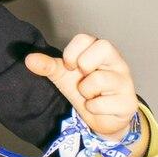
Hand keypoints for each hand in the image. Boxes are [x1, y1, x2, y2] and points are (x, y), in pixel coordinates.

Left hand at [26, 34, 142, 143]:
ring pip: (100, 79)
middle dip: (84, 64)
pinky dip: (93, 108)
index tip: (69, 66)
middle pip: (104, 46)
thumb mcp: (63, 76)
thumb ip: (47, 66)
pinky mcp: (129, 103)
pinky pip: (104, 103)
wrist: (101, 118)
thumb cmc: (85, 90)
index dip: (71, 51)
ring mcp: (126, 82)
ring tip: (90, 95)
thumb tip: (28, 59)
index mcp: (100, 52)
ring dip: (86, 91)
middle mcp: (117, 62)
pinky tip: (98, 107)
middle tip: (82, 77)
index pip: (85, 38)